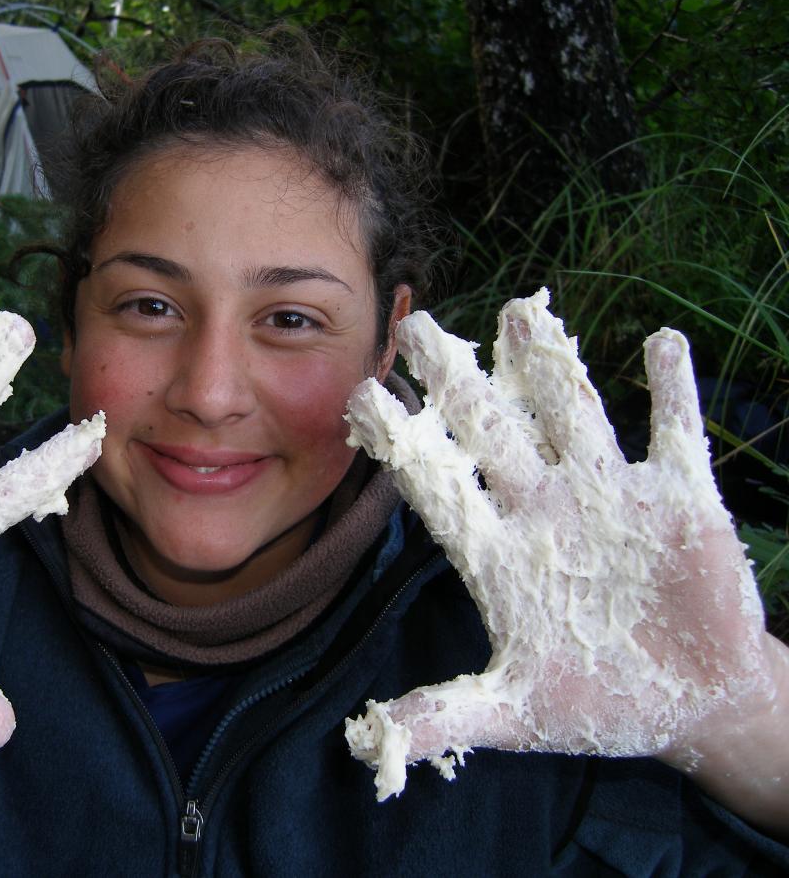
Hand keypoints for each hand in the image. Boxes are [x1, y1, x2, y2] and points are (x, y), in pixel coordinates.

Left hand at [342, 288, 773, 800]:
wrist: (691, 705)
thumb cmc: (596, 701)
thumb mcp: (515, 712)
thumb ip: (446, 715)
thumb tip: (371, 740)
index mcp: (497, 553)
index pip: (439, 485)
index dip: (403, 443)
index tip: (362, 395)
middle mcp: (545, 510)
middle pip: (493, 432)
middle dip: (458, 382)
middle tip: (419, 326)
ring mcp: (611, 498)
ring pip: (572, 417)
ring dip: (550, 368)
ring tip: (520, 315)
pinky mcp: (681, 502)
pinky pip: (675, 434)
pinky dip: (673, 392)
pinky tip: (660, 344)